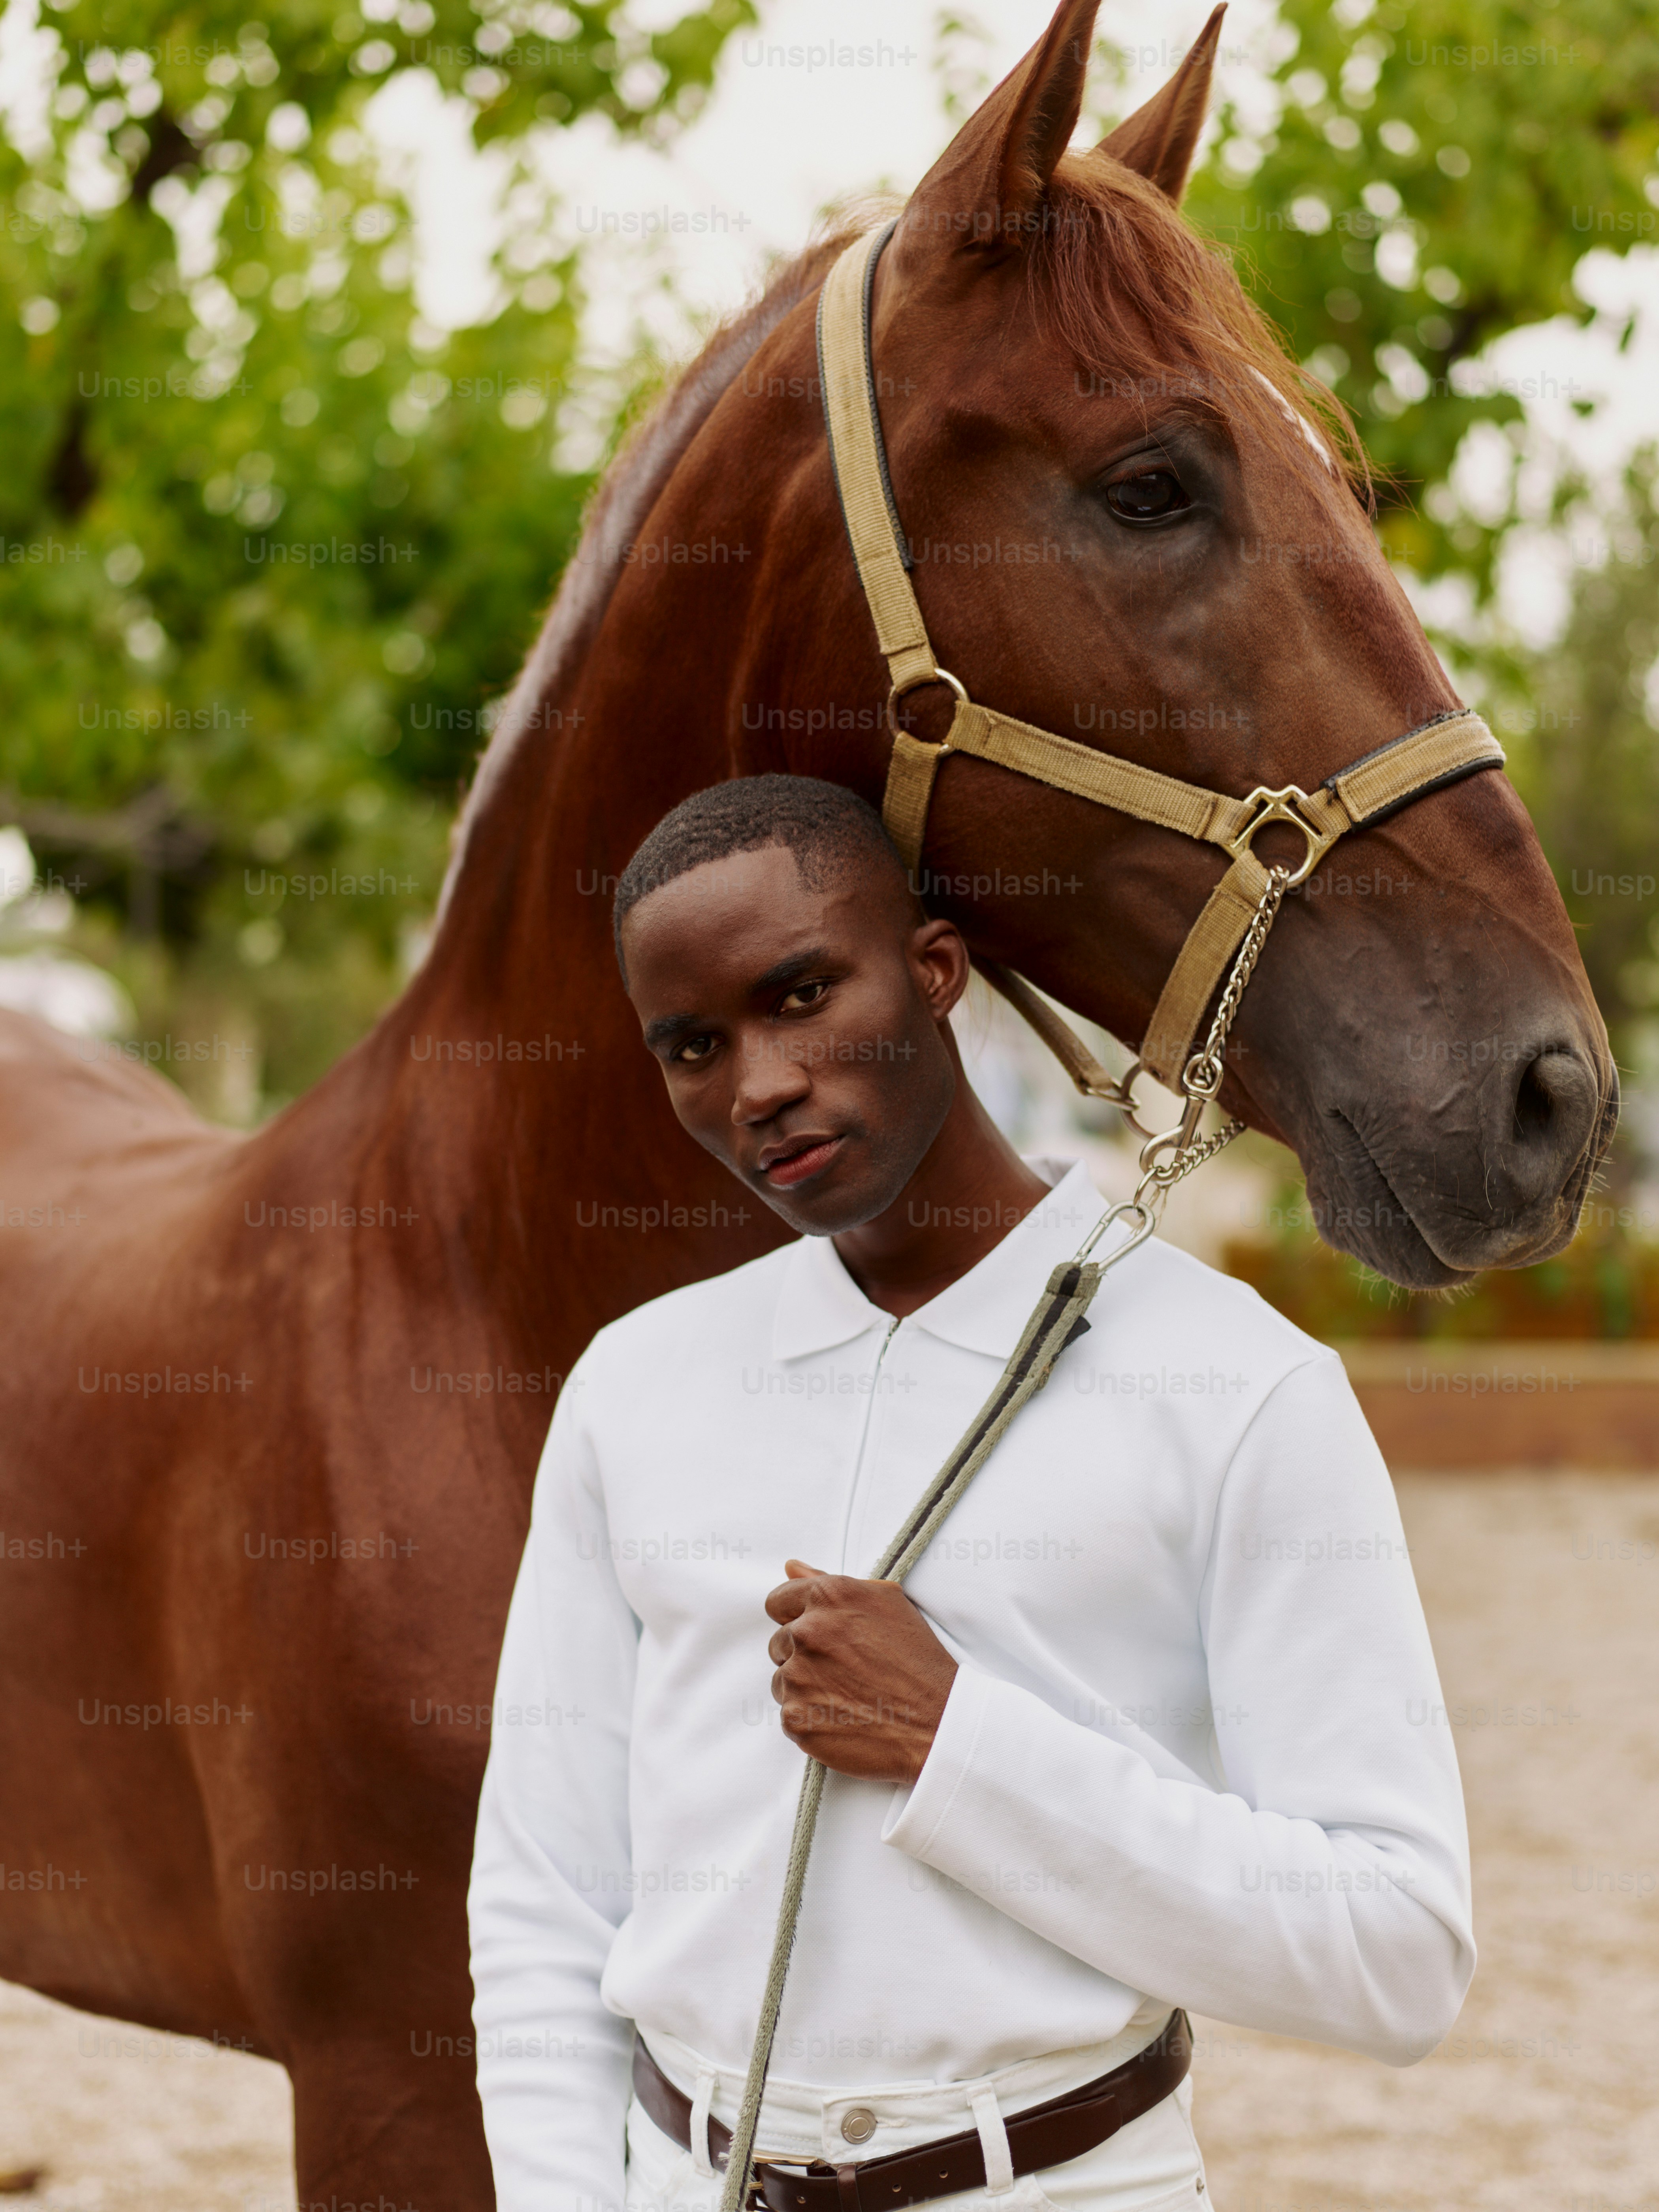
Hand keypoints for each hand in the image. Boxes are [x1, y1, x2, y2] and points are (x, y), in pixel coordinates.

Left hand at [765, 1561, 957, 1784]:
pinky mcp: (796, 1718)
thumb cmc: (916, 1661)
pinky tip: (842, 1718)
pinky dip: (810, 1718)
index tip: (816, 1636)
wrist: (938, 1722)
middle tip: (844, 1670)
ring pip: (782, 1680)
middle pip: (779, 1643)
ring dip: (806, 1687)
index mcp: (828, 1597)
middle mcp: (807, 1632)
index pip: (778, 1602)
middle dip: (804, 1655)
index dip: (795, 1618)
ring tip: (847, 1695)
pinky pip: (788, 1713)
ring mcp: (798, 1677)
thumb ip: (829, 1581)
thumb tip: (791, 1568)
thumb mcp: (885, 1602)